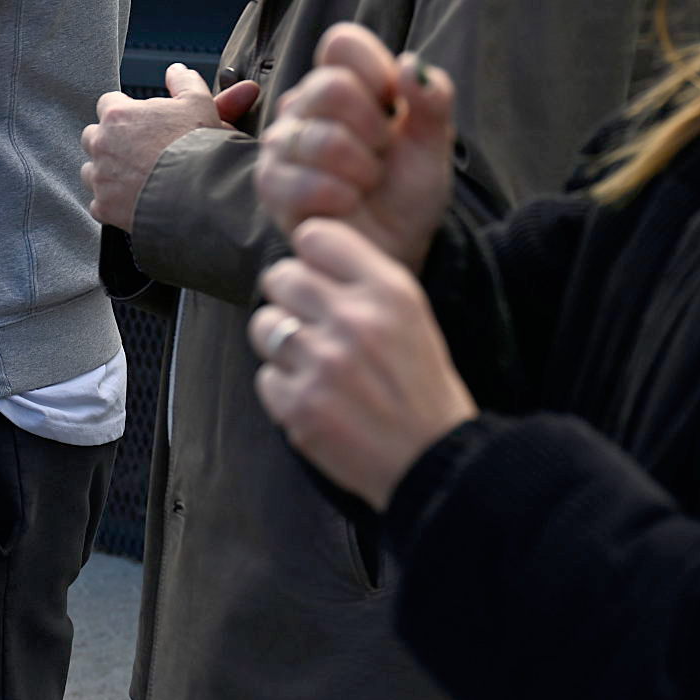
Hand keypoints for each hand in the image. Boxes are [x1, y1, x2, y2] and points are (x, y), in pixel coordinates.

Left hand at [83, 63, 259, 231]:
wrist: (199, 192)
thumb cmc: (198, 146)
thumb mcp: (199, 102)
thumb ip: (184, 82)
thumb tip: (176, 71)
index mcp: (118, 115)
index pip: (107, 104)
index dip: (124, 112)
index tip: (139, 122)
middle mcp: (102, 144)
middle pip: (92, 137)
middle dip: (109, 142)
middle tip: (135, 150)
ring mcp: (101, 177)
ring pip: (90, 171)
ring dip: (106, 172)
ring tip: (132, 178)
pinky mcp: (105, 207)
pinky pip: (97, 203)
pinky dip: (111, 203)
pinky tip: (132, 202)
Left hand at [252, 217, 477, 509]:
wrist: (435, 463)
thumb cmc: (422, 387)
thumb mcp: (411, 315)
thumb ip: (361, 279)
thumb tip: (304, 255)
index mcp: (388, 290)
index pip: (314, 235)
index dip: (310, 259)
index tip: (318, 279)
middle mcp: (353, 319)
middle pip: (279, 277)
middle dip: (290, 300)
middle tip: (312, 327)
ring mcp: (322, 363)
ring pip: (264, 326)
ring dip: (280, 343)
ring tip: (312, 364)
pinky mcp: (299, 405)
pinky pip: (265, 377)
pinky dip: (284, 390)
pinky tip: (316, 400)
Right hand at [256, 23, 457, 271]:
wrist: (394, 247)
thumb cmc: (407, 192)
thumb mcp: (433, 145)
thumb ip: (431, 101)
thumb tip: (410, 64)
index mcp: (344, 83)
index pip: (342, 44)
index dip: (376, 72)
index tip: (394, 108)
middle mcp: (304, 105)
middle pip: (330, 88)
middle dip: (373, 130)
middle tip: (381, 155)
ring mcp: (282, 143)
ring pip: (322, 139)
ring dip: (362, 171)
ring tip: (365, 184)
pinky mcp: (271, 184)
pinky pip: (304, 182)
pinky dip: (340, 198)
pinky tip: (346, 204)